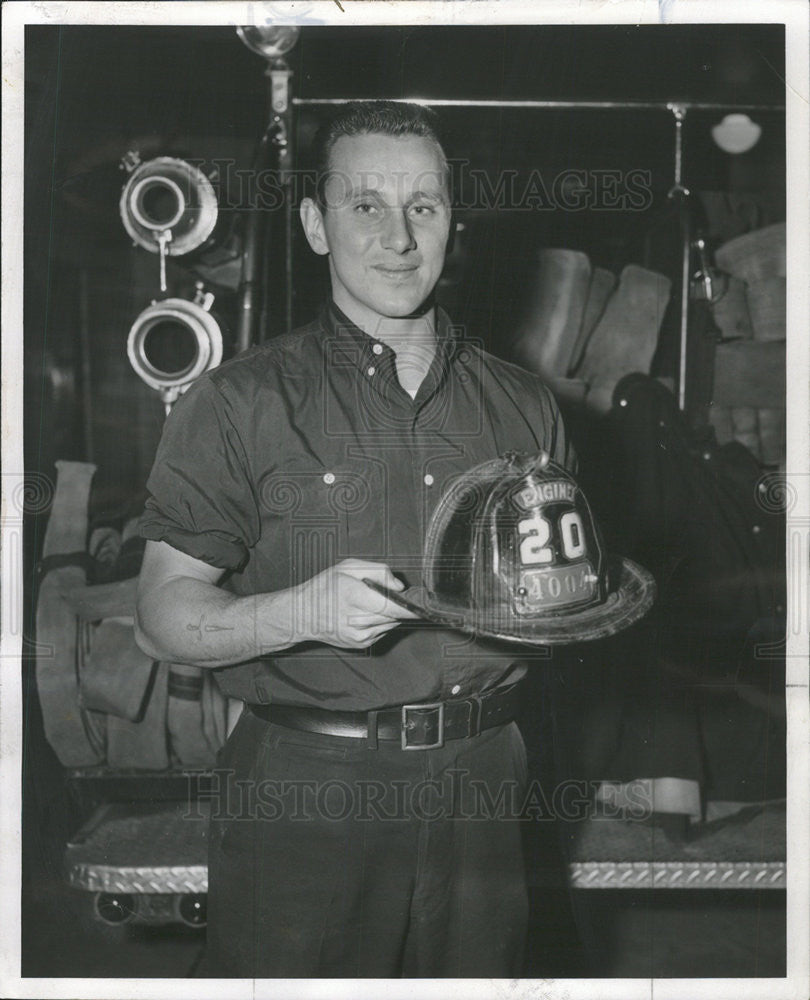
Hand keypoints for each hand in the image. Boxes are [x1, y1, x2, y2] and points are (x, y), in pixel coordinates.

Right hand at [292, 559, 416, 648]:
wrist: (302, 615)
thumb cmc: (324, 587)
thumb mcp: (348, 567)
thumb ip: (378, 571)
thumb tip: (399, 586)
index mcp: (353, 596)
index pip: (390, 606)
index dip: (410, 605)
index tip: (422, 602)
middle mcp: (356, 620)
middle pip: (394, 615)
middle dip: (400, 605)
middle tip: (395, 594)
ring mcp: (359, 636)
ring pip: (391, 623)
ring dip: (390, 613)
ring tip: (372, 602)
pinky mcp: (361, 644)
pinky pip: (383, 631)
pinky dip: (381, 621)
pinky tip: (366, 613)